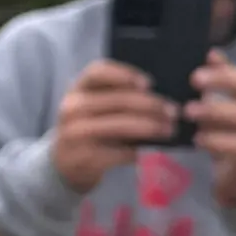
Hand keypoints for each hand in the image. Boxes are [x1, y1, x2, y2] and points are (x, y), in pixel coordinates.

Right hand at [51, 59, 177, 192]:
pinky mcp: (83, 158)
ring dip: (151, 128)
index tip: (149, 84)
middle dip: (152, 105)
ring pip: (122, 126)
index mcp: (77, 88)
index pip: (98, 72)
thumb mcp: (93, 105)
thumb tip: (160, 94)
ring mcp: (75, 134)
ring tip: (168, 130)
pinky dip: (137, 151)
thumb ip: (116, 95)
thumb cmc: (88, 126)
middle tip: (173, 111)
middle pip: (119, 100)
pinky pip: (119, 152)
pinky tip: (145, 150)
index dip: (125, 74)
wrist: (62, 163)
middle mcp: (72, 109)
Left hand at [186, 50, 235, 205]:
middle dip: (223, 83)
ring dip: (216, 112)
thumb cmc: (230, 140)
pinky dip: (218, 141)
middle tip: (193, 81)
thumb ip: (218, 87)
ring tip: (188, 111)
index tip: (199, 67)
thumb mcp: (223, 112)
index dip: (226, 70)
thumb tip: (209, 55)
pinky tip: (198, 139)